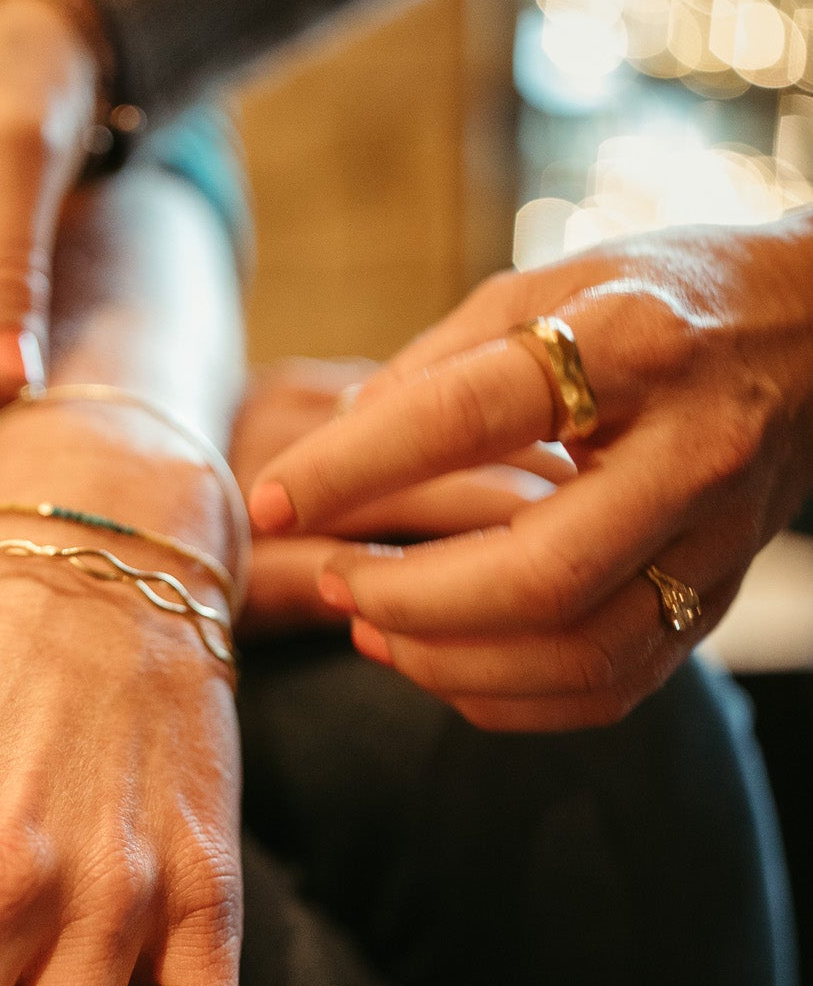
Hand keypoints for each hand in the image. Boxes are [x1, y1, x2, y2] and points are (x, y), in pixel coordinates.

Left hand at [247, 221, 812, 728]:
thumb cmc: (652, 298)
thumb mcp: (539, 290)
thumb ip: (435, 367)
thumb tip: (332, 447)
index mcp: (628, 343)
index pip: (468, 415)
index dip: (350, 467)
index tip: (267, 501)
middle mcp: (688, 451)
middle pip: (538, 573)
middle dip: (408, 596)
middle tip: (334, 579)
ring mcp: (716, 540)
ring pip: (576, 652)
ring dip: (447, 659)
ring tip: (368, 624)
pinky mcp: (718, 598)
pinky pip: (608, 688)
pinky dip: (504, 695)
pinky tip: (436, 660)